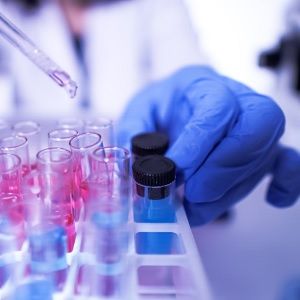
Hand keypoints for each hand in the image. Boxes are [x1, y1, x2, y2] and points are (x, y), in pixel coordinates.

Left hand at [117, 66, 299, 224]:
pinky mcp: (264, 146)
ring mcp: (254, 123)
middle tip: (194, 196)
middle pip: (256, 125)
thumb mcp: (139, 113)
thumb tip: (141, 170)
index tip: (178, 174)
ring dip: (231, 190)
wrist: (176, 106)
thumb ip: (135, 136)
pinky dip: (286, 183)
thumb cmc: (160, 108)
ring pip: (265, 153)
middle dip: (224, 169)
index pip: (216, 107)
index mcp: (201, 84)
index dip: (200, 143)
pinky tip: (273, 198)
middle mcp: (236, 97)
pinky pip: (289, 160)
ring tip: (197, 208)